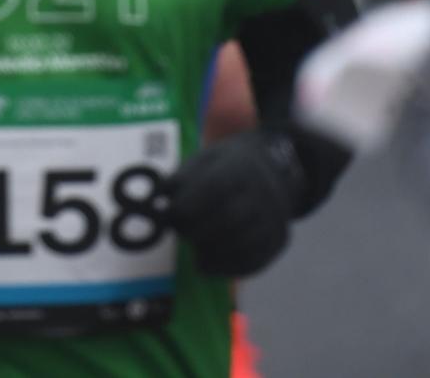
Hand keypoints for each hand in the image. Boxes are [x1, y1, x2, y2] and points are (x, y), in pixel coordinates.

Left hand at [162, 131, 302, 276]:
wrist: (273, 170)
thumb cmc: (226, 167)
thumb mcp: (204, 160)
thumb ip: (178, 180)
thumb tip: (151, 201)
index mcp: (241, 168)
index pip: (214, 188)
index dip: (188, 206)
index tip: (172, 215)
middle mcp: (263, 193)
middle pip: (229, 220)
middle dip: (198, 231)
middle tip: (183, 232)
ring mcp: (275, 219)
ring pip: (241, 245)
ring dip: (210, 253)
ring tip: (195, 248)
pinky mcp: (278, 242)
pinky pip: (252, 263)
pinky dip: (225, 269)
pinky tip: (206, 264)